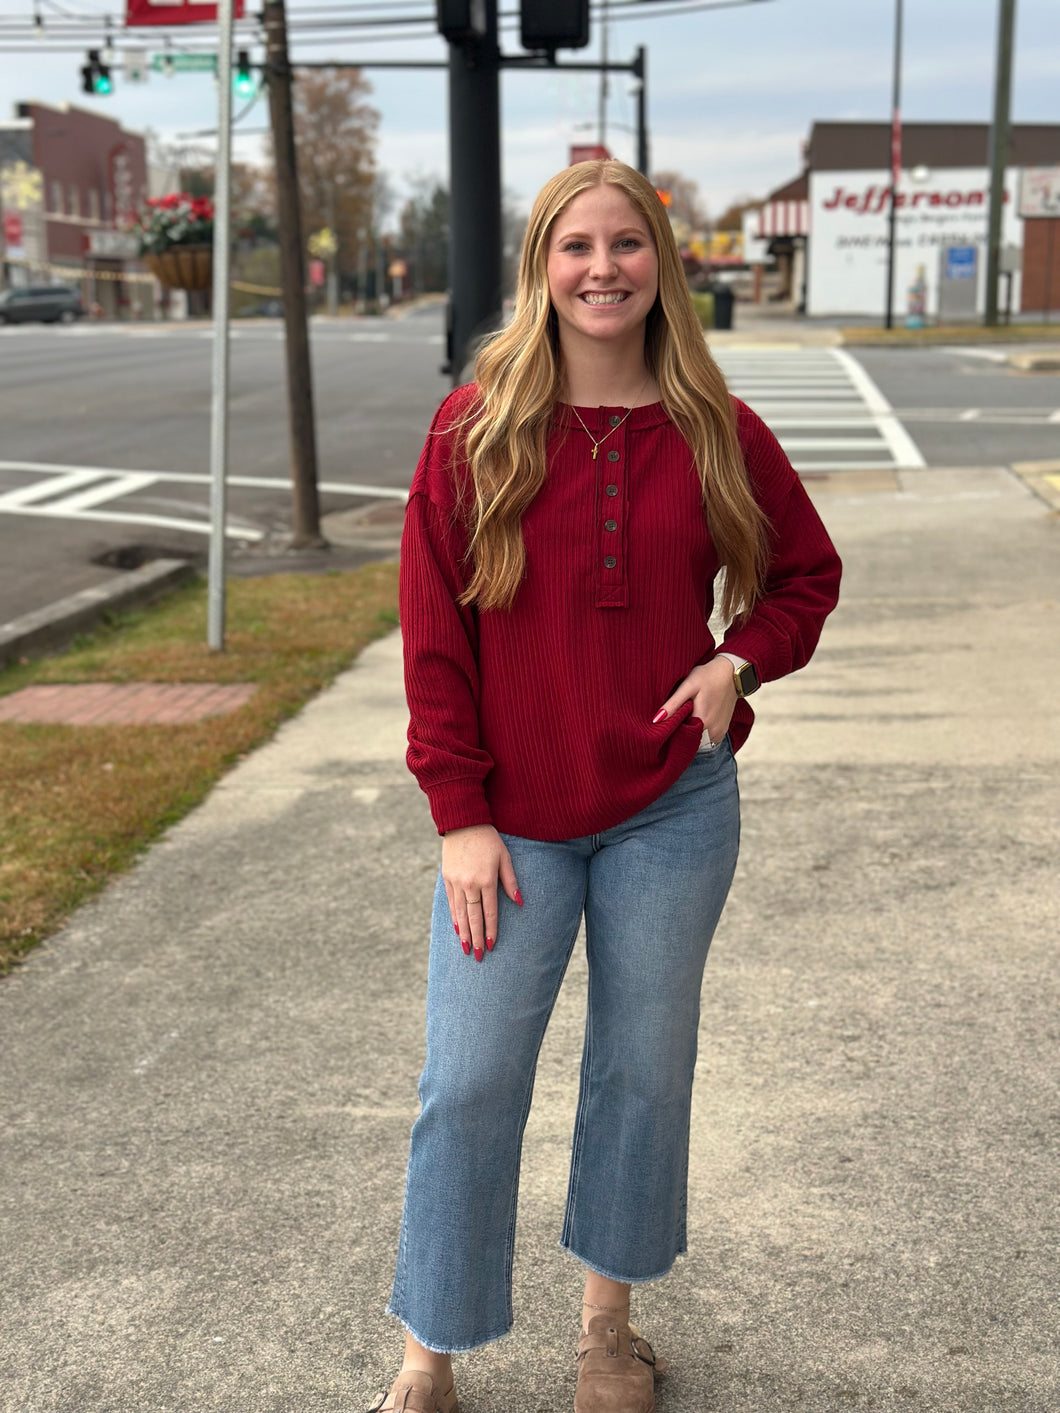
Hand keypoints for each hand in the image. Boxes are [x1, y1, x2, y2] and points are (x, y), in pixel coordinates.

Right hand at [441, 824, 521, 962]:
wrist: (463, 823)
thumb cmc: (489, 840)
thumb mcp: (505, 858)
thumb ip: (511, 882)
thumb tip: (520, 903)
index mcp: (486, 880)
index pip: (489, 912)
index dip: (491, 930)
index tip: (491, 945)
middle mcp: (469, 884)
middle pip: (473, 917)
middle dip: (475, 938)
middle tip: (477, 956)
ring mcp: (456, 882)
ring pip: (460, 913)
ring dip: (463, 932)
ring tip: (465, 948)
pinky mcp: (447, 878)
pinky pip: (451, 903)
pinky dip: (454, 917)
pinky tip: (457, 929)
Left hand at [653, 657, 736, 746]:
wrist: (732, 673)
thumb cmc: (708, 677)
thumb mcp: (689, 686)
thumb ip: (673, 704)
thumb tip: (656, 720)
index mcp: (702, 722)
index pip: (679, 737)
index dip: (672, 731)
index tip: (668, 721)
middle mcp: (713, 732)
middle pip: (689, 740)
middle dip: (681, 732)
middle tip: (678, 715)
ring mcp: (719, 733)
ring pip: (698, 741)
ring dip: (691, 732)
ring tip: (688, 715)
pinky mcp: (723, 731)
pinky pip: (707, 739)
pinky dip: (700, 732)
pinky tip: (696, 718)